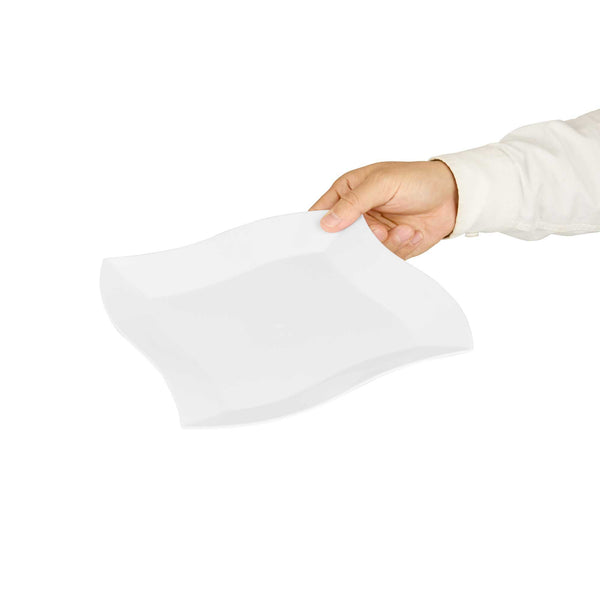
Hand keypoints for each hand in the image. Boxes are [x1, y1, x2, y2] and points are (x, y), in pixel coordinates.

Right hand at [310, 161, 457, 258]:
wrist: (454, 196)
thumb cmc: (418, 179)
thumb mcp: (382, 183)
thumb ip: (353, 202)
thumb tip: (327, 223)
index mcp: (347, 192)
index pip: (321, 212)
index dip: (318, 226)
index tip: (325, 237)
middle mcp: (358, 214)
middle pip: (341, 239)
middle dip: (360, 240)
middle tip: (379, 231)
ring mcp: (373, 232)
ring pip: (363, 252)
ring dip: (386, 243)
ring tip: (404, 229)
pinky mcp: (389, 247)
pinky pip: (384, 258)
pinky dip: (400, 247)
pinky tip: (412, 233)